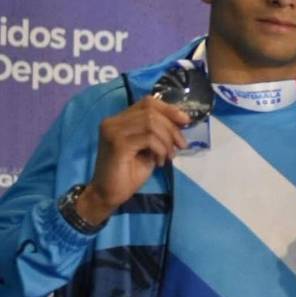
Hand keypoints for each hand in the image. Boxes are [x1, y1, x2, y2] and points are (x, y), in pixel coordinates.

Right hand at [77, 96, 189, 224]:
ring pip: (151, 123)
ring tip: (168, 156)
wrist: (109, 194)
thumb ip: (159, 132)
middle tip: (181, 145)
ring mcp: (113, 131)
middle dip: (172, 128)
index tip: (186, 121)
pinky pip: (148, 138)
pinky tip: (160, 161)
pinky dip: (160, 149)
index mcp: (120, 119)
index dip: (169, 109)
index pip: (148, 102)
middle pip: (151, 111)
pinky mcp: (117, 144)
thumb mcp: (150, 147)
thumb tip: (182, 120)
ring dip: (167, 140)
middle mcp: (113, 121)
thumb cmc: (129, 172)